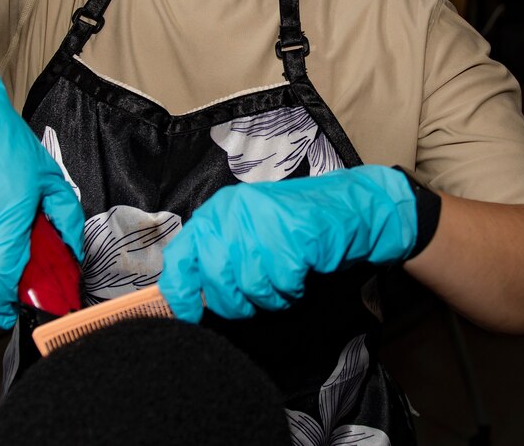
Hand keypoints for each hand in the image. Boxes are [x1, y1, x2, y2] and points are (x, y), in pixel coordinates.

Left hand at [158, 165, 431, 322]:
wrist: (342, 208)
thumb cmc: (289, 228)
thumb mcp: (243, 232)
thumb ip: (215, 256)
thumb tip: (185, 298)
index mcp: (215, 212)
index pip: (180, 256)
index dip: (180, 293)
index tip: (188, 315)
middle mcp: (232, 212)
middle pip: (216, 279)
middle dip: (235, 302)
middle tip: (255, 298)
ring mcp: (261, 221)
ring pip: (250, 285)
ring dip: (269, 296)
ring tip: (282, 280)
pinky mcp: (291, 235)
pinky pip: (281, 283)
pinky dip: (292, 289)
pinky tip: (300, 273)